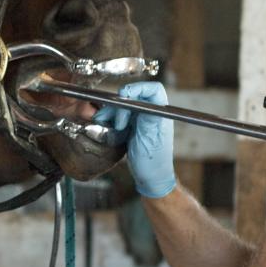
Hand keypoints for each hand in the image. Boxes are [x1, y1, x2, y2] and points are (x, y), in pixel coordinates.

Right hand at [94, 81, 175, 197]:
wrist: (150, 178)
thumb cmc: (153, 162)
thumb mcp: (150, 141)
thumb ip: (147, 119)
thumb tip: (143, 100)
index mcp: (161, 114)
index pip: (153, 90)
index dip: (138, 88)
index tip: (124, 95)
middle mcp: (152, 113)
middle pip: (134, 96)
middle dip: (120, 104)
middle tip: (117, 122)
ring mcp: (142, 119)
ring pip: (124, 105)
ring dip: (112, 112)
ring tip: (104, 122)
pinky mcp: (133, 125)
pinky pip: (119, 115)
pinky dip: (110, 118)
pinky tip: (104, 123)